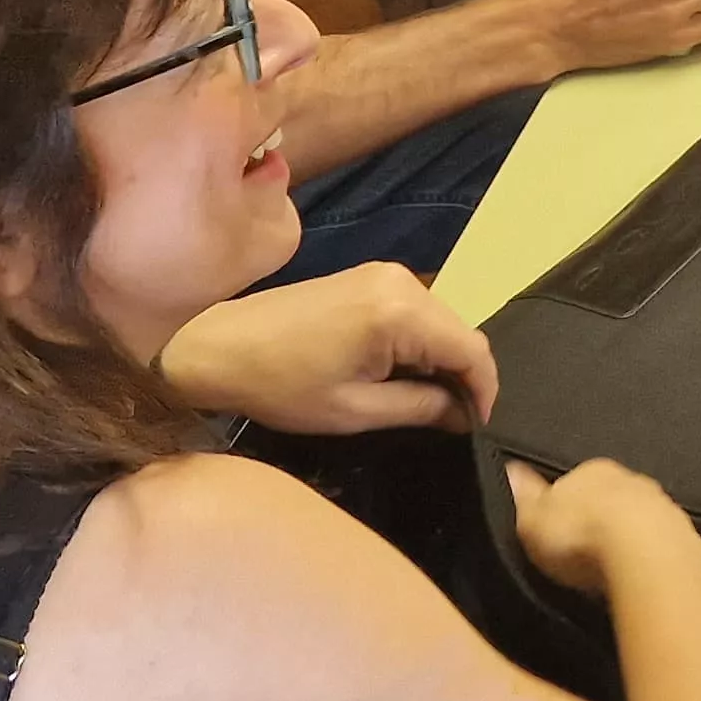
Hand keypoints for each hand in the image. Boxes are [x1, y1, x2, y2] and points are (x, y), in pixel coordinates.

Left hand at [157, 264, 496, 432]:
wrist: (216, 346)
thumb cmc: (280, 385)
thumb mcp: (355, 410)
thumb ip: (420, 408)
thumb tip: (463, 415)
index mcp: (400, 311)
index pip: (473, 349)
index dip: (484, 391)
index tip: (476, 426)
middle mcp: (402, 281)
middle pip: (461, 331)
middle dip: (465, 375)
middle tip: (453, 419)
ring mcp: (385, 274)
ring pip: (441, 321)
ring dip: (442, 359)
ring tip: (427, 400)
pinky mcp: (369, 278)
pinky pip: (416, 311)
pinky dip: (420, 342)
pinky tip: (401, 371)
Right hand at [504, 455, 700, 602]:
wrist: (647, 555)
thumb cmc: (580, 535)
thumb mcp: (533, 520)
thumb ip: (524, 496)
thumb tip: (511, 470)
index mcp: (594, 470)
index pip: (574, 483)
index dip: (564, 508)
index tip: (557, 533)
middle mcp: (634, 480)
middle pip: (611, 500)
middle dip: (601, 522)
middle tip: (585, 554)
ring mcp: (664, 507)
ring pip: (640, 521)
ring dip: (629, 539)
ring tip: (612, 571)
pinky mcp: (685, 538)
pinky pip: (662, 546)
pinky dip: (651, 558)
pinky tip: (641, 578)